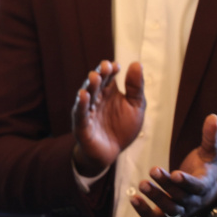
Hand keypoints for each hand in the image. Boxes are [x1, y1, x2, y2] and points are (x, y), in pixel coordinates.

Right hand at [71, 60, 144, 175]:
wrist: (112, 153)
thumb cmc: (122, 128)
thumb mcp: (135, 106)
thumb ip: (135, 87)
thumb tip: (136, 63)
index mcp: (108, 92)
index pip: (108, 77)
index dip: (111, 70)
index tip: (116, 66)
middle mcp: (96, 98)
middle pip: (96, 83)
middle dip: (100, 74)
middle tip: (105, 67)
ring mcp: (87, 111)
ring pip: (87, 96)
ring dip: (90, 86)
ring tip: (95, 77)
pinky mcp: (82, 125)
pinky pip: (80, 113)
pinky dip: (81, 104)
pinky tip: (83, 95)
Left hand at [132, 114, 216, 216]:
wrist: (203, 191)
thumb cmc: (204, 167)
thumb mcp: (210, 152)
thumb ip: (210, 137)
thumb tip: (214, 117)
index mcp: (204, 185)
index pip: (197, 187)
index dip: (187, 182)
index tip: (175, 173)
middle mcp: (193, 201)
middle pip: (180, 197)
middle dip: (166, 185)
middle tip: (152, 170)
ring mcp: (180, 210)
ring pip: (169, 209)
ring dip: (155, 198)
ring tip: (142, 184)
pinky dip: (144, 212)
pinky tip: (133, 199)